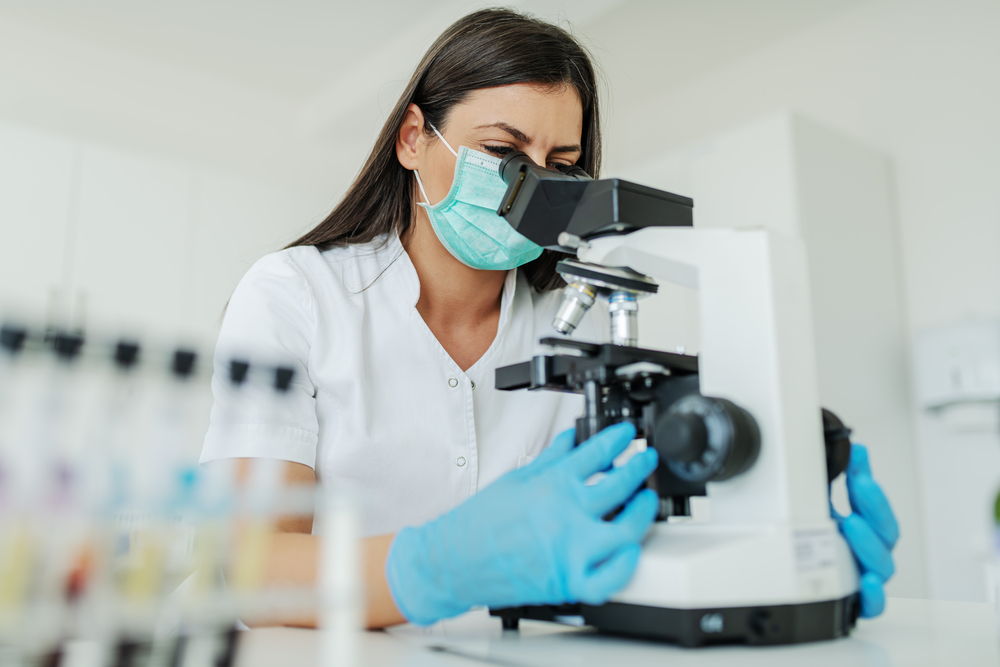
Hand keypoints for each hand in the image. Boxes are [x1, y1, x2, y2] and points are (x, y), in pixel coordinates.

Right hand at [385, 422, 659, 624]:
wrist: (453, 561)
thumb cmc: (479, 522)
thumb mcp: (517, 479)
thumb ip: (551, 458)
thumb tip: (572, 438)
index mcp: (551, 485)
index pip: (597, 451)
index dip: (619, 439)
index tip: (627, 435)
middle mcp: (565, 515)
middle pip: (621, 485)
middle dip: (640, 467)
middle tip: (645, 460)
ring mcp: (570, 550)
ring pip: (626, 530)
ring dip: (643, 511)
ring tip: (645, 500)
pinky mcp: (568, 581)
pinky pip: (610, 578)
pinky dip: (625, 565)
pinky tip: (630, 550)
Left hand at [832, 444, 898, 617]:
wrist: (800, 583)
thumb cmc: (818, 544)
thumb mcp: (819, 505)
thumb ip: (831, 478)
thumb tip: (840, 446)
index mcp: (863, 529)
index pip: (874, 505)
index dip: (869, 478)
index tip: (858, 455)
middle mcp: (867, 553)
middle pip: (885, 532)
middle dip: (874, 504)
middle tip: (859, 483)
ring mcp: (864, 577)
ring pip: (881, 566)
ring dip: (868, 544)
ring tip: (851, 524)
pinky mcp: (857, 603)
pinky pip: (872, 606)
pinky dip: (873, 596)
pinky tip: (866, 581)